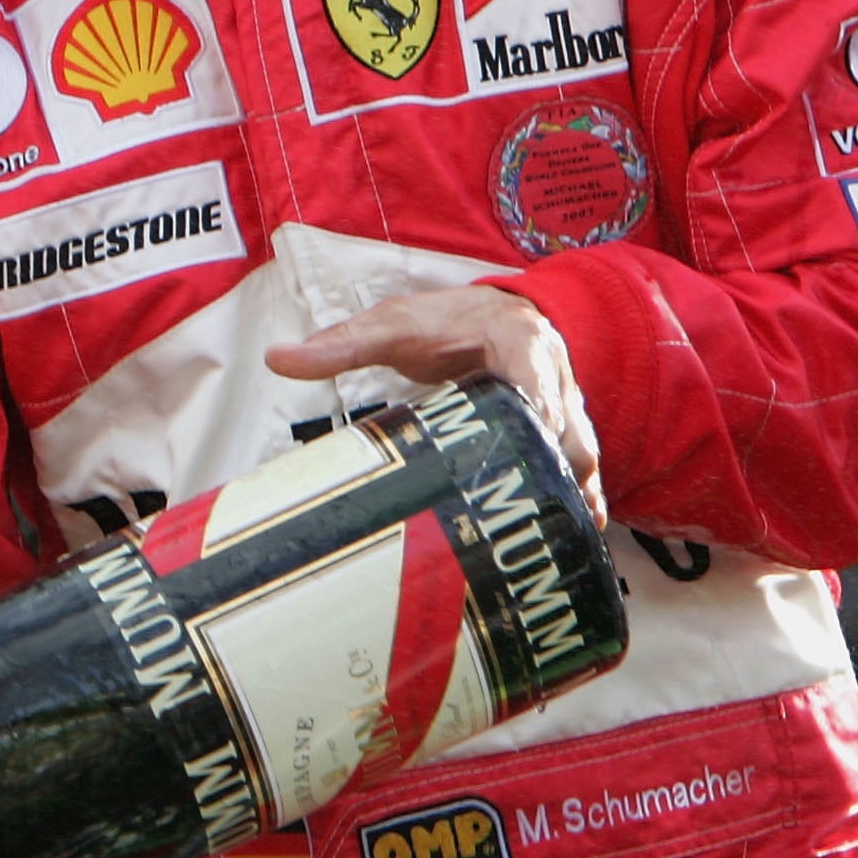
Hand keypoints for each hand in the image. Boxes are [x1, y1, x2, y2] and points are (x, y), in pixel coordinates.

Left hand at [265, 285, 604, 523]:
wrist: (489, 315)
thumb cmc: (443, 321)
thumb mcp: (392, 326)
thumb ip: (342, 344)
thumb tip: (278, 358)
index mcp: (517, 341)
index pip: (534, 373)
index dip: (539, 403)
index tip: (534, 431)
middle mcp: (553, 375)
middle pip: (566, 425)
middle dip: (557, 464)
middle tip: (533, 505)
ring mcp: (566, 408)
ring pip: (580, 454)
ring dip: (573, 493)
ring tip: (555, 538)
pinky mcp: (564, 435)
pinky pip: (579, 472)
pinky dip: (579, 503)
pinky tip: (572, 542)